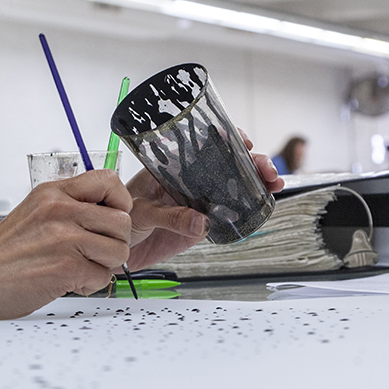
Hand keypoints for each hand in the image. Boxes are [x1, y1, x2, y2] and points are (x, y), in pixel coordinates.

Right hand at [0, 170, 132, 318]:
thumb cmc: (2, 253)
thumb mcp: (34, 211)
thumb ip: (69, 205)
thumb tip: (109, 211)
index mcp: (52, 192)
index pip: (109, 180)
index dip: (119, 202)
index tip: (108, 219)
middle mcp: (60, 209)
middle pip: (123, 221)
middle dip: (113, 242)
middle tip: (90, 252)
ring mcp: (64, 238)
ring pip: (119, 251)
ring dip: (103, 265)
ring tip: (77, 267)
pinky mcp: (67, 267)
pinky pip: (103, 277)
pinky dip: (88, 285)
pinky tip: (66, 281)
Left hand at [122, 129, 285, 270]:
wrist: (114, 250)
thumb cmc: (117, 217)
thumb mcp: (141, 212)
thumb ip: (170, 217)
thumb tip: (202, 221)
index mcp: (170, 168)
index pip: (202, 145)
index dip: (226, 138)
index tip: (242, 140)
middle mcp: (188, 181)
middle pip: (227, 164)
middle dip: (252, 162)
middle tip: (266, 169)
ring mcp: (198, 202)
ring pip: (234, 187)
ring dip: (257, 183)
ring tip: (273, 184)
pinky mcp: (203, 225)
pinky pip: (230, 215)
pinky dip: (249, 209)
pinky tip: (263, 206)